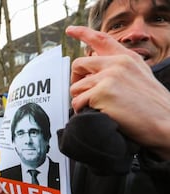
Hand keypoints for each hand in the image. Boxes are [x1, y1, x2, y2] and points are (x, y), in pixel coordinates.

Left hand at [66, 26, 169, 158]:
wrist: (165, 124)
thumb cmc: (153, 107)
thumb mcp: (140, 77)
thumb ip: (119, 69)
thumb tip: (96, 69)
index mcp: (127, 58)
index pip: (101, 39)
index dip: (82, 33)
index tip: (70, 30)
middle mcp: (117, 64)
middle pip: (79, 65)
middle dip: (75, 80)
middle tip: (82, 93)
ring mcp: (109, 77)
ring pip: (76, 87)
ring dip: (81, 100)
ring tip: (95, 108)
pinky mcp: (102, 92)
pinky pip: (78, 102)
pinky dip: (81, 111)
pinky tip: (95, 114)